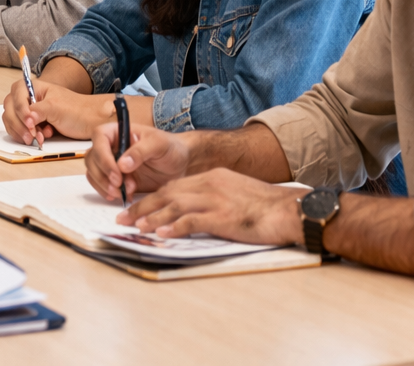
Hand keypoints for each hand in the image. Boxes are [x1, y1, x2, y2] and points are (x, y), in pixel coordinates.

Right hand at [3, 80, 111, 143]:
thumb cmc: (77, 110)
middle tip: (31, 136)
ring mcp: (29, 112)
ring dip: (22, 132)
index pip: (16, 95)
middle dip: (19, 124)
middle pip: (9, 109)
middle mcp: (28, 98)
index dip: (20, 109)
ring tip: (39, 138)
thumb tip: (26, 119)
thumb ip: (38, 111)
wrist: (92, 122)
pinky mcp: (32, 125)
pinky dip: (26, 137)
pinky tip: (42, 138)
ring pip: (12, 122)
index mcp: (33, 87)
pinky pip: (19, 131)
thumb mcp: (57, 108)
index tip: (30, 123)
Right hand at [86, 121, 192, 202]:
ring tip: (123, 193)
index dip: (104, 156)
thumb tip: (122, 164)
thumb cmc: (170, 147)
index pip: (99, 137)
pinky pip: (101, 184)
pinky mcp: (115, 178)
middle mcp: (110, 146)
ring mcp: (111, 163)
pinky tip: (122, 196)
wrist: (180, 163)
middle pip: (92, 158)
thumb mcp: (159, 145)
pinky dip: (107, 192)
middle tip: (119, 187)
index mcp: (117, 131)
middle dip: (103, 175)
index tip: (117, 174)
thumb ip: (140, 151)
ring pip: (93, 172)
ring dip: (104, 186)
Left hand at [118, 169, 304, 246]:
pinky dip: (174, 228)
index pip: (173, 186)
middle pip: (167, 194)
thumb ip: (213, 196)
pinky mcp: (223, 217)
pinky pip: (192, 221)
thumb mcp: (235, 192)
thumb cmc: (265, 206)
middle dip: (142, 206)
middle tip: (123, 218)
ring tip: (135, 228)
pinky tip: (161, 235)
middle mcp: (209, 185)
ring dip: (152, 218)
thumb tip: (194, 209)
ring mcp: (215, 200)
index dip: (151, 198)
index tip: (135, 208)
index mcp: (211, 177)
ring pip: (174, 206)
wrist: (290, 210)